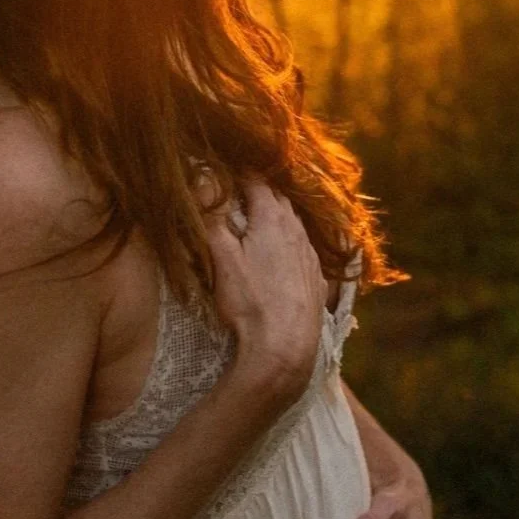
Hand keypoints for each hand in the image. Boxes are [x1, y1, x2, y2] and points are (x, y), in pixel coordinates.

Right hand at [200, 175, 326, 405]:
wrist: (286, 348)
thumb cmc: (250, 301)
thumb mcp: (222, 257)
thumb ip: (211, 216)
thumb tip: (202, 177)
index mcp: (272, 218)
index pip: (256, 181)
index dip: (240, 173)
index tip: (225, 170)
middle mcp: (297, 230)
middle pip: (278, 199)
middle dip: (258, 191)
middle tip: (238, 190)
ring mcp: (310, 255)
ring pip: (293, 223)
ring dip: (276, 216)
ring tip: (258, 218)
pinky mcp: (317, 279)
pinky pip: (303, 248)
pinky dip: (289, 241)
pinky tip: (281, 254)